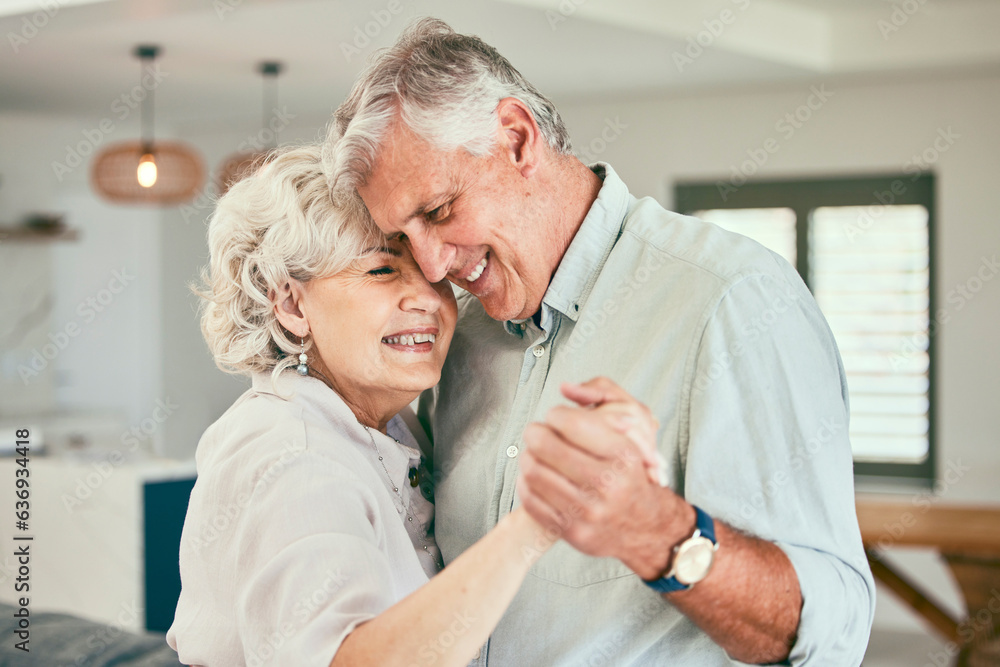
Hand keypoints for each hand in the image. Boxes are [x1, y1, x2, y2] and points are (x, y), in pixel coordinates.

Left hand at [517, 377, 695, 577]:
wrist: (646, 527)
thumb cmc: (631, 476)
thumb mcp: (634, 439)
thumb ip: (606, 407)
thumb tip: (567, 388)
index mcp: (623, 455)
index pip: (572, 422)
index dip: (555, 415)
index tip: (555, 417)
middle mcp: (607, 483)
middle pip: (545, 445)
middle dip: (535, 433)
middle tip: (536, 432)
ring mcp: (588, 511)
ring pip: (533, 472)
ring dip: (528, 458)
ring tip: (534, 455)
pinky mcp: (572, 532)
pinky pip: (531, 501)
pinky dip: (526, 485)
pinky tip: (536, 479)